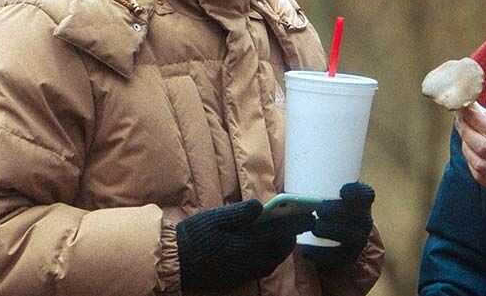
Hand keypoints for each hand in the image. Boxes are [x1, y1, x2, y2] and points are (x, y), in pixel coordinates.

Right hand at [176, 198, 314, 291]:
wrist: (174, 262)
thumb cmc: (193, 236)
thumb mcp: (215, 218)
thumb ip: (240, 213)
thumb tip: (262, 206)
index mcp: (244, 244)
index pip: (278, 233)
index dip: (296, 224)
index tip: (311, 215)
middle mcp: (248, 262)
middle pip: (279, 250)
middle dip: (291, 237)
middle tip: (299, 224)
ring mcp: (242, 273)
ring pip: (272, 263)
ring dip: (281, 249)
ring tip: (284, 236)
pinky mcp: (235, 280)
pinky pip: (260, 270)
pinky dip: (269, 259)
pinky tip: (265, 251)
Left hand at [301, 182, 374, 273]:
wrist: (336, 239)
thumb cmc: (327, 210)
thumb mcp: (328, 197)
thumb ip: (315, 190)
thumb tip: (285, 190)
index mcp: (361, 202)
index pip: (366, 194)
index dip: (357, 192)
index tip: (341, 191)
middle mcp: (364, 220)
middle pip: (356, 214)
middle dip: (337, 211)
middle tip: (320, 210)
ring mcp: (358, 240)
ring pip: (348, 235)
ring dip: (330, 230)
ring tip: (315, 228)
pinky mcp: (349, 256)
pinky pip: (337, 257)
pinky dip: (320, 254)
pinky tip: (306, 251)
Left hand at [456, 104, 485, 201]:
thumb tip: (478, 111)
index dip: (475, 118)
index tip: (464, 110)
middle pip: (483, 146)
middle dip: (466, 131)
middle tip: (459, 121)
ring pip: (479, 163)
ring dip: (466, 148)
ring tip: (464, 136)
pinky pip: (481, 178)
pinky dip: (472, 164)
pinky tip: (471, 154)